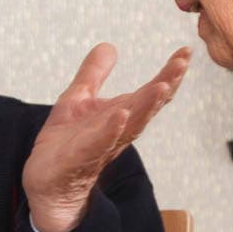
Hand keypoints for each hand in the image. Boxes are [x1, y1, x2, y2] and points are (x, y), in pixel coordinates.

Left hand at [23, 44, 189, 231]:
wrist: (47, 185)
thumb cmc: (66, 144)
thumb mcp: (77, 100)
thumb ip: (93, 75)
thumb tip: (109, 46)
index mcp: (121, 117)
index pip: (150, 94)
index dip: (169, 74)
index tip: (185, 53)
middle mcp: (117, 132)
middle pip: (147, 107)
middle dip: (166, 84)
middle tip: (182, 64)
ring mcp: (100, 146)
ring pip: (130, 126)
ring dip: (146, 106)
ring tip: (162, 85)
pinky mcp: (78, 159)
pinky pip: (97, 144)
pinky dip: (110, 130)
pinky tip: (120, 115)